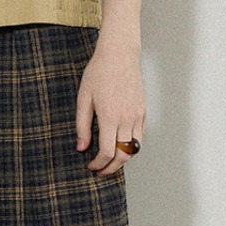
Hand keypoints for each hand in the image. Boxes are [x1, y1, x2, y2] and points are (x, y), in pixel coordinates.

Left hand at [75, 31, 145, 176]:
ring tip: (109, 161)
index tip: (91, 166)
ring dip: (122, 159)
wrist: (119, 54)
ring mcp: (137, 116)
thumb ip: (82, 125)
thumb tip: (82, 147)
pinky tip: (119, 146)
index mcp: (110, 117)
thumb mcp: (84, 98)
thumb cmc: (99, 73)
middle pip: (123, 155)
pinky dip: (131, 146)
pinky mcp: (143, 111)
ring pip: (134, 148)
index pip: (107, 152)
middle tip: (100, 171)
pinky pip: (140, 137)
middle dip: (111, 168)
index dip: (98, 164)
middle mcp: (127, 119)